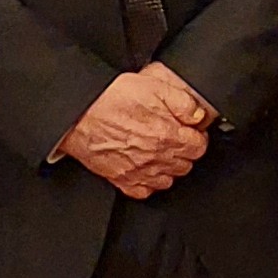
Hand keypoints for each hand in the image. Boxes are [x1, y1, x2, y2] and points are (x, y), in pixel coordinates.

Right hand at [61, 68, 211, 197]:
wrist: (78, 114)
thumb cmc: (110, 99)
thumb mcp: (153, 87)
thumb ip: (182, 102)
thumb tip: (198, 115)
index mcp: (167, 136)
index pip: (199, 147)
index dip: (197, 136)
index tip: (191, 131)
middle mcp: (155, 158)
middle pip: (186, 164)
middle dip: (185, 151)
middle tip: (175, 138)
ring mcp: (138, 172)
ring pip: (168, 180)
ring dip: (169, 167)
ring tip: (161, 151)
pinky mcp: (121, 180)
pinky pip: (145, 191)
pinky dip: (149, 182)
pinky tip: (146, 168)